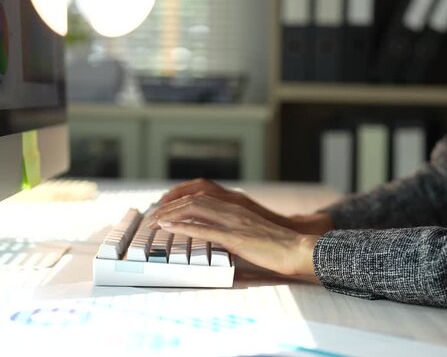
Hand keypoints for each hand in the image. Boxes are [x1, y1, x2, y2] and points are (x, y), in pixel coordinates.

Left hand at [155, 178, 334, 235]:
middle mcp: (231, 209)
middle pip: (191, 199)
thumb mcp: (249, 232)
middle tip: (150, 218)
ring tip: (153, 223)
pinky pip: (204, 229)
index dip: (176, 202)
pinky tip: (169, 228)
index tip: (161, 211)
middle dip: (167, 207)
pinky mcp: (235, 237)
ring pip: (193, 209)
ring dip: (169, 215)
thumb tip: (213, 236)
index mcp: (234, 207)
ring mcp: (232, 222)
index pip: (199, 197)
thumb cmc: (276, 246)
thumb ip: (231, 230)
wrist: (296, 250)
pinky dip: (183, 227)